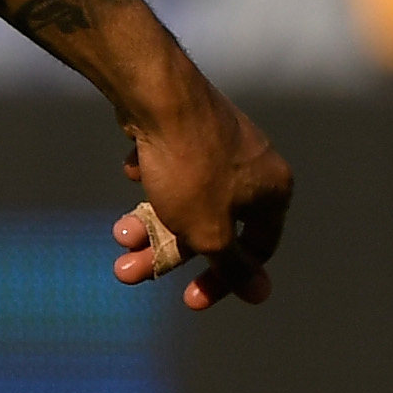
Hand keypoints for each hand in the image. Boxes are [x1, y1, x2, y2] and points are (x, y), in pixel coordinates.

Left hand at [109, 74, 290, 306]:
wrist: (157, 94)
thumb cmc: (191, 169)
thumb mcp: (210, 232)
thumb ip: (232, 265)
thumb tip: (260, 294)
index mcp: (274, 190)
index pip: (256, 251)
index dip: (222, 280)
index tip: (189, 298)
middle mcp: (255, 164)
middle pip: (210, 225)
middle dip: (165, 251)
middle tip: (127, 271)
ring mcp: (221, 141)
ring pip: (184, 198)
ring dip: (148, 222)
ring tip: (117, 232)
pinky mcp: (189, 125)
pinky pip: (170, 167)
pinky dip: (150, 177)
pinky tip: (134, 166)